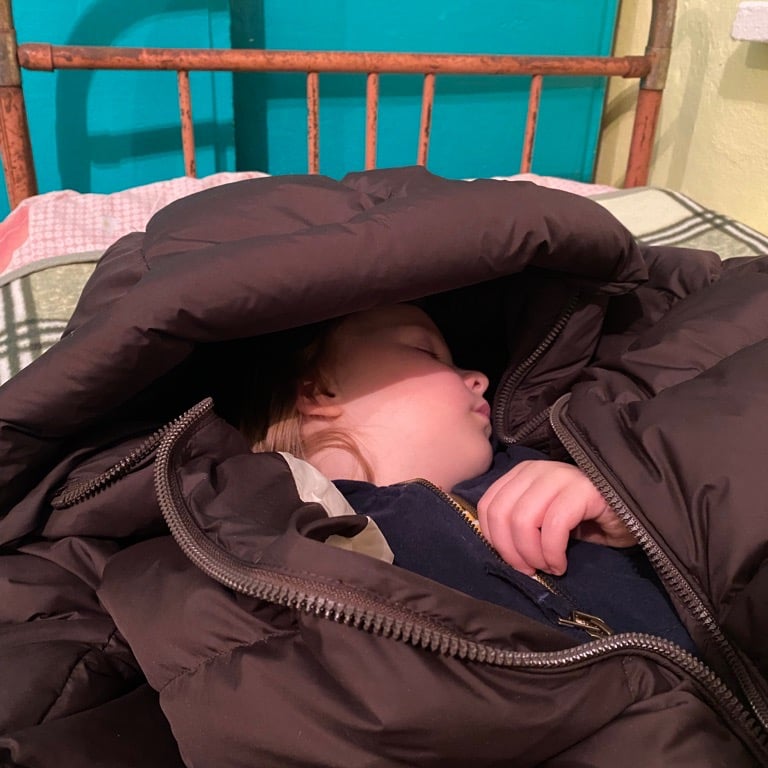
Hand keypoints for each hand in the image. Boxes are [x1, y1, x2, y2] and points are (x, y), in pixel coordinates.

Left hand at [476, 460, 634, 575]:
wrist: (636, 515)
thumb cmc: (587, 521)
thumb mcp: (544, 520)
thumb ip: (520, 524)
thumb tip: (497, 548)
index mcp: (522, 474)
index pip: (488, 506)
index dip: (493, 540)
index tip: (513, 562)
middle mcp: (537, 470)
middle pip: (502, 514)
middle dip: (511, 551)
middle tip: (530, 570)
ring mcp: (560, 475)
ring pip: (523, 519)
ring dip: (532, 554)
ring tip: (548, 567)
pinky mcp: (584, 489)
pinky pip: (554, 525)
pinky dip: (552, 551)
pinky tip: (561, 563)